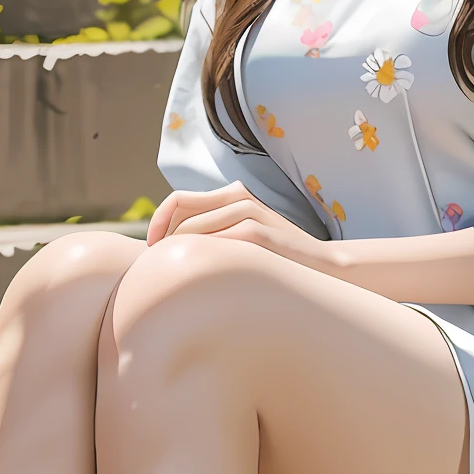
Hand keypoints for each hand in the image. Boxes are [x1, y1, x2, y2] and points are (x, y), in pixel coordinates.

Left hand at [145, 182, 331, 269]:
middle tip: (159, 265)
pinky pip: (215, 243)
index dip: (158, 221)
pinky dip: (201, 259)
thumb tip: (170, 244)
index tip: (151, 247)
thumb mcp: (244, 236)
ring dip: (179, 252)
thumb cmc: (277, 256)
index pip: (178, 199)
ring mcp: (249, 212)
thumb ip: (215, 230)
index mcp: (233, 194)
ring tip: (178, 276)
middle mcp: (239, 197)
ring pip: (192, 229)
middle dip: (162, 239)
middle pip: (180, 212)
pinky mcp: (257, 232)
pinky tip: (202, 279)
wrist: (322, 266)